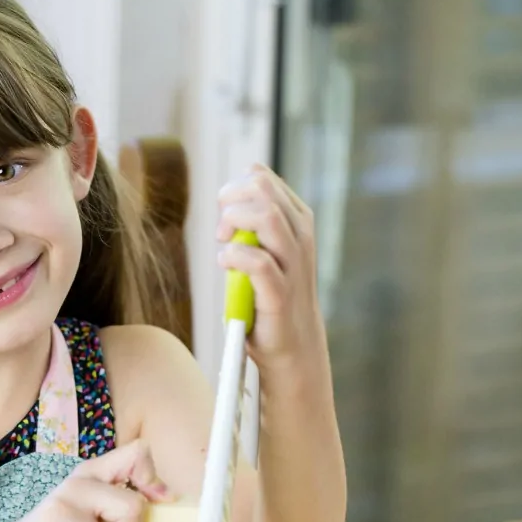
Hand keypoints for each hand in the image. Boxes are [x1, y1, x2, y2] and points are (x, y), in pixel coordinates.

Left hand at [215, 164, 323, 368]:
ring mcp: (294, 263)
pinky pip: (259, 262)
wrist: (293, 344)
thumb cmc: (270, 294)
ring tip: (223, 243)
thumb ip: (252, 224)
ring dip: (234, 223)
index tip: (224, 215)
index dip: (234, 188)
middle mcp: (299, 236)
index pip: (262, 177)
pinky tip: (226, 264)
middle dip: (230, 200)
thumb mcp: (265, 249)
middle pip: (261, 188)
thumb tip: (228, 199)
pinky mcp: (281, 293)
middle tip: (221, 230)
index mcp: (296, 220)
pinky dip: (234, 257)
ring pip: (266, 216)